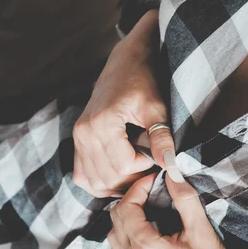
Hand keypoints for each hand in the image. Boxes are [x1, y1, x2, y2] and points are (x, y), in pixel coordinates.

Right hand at [72, 10, 175, 197]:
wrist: (123, 65)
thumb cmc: (142, 83)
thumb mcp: (156, 108)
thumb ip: (162, 137)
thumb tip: (171, 167)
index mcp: (102, 123)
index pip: (123, 166)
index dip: (144, 166)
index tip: (156, 152)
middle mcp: (84, 133)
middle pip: (108, 177)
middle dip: (132, 177)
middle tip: (149, 163)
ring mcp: (77, 139)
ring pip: (95, 181)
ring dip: (117, 183)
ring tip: (136, 168)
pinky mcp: (76, 143)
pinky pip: (82, 176)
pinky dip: (99, 183)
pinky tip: (118, 175)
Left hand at [108, 174, 247, 248]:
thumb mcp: (201, 230)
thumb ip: (184, 198)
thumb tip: (172, 173)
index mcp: (145, 248)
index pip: (126, 207)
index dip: (138, 188)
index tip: (154, 180)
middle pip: (116, 218)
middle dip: (132, 200)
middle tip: (152, 191)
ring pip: (113, 235)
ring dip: (126, 218)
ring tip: (148, 209)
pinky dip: (124, 237)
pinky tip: (143, 233)